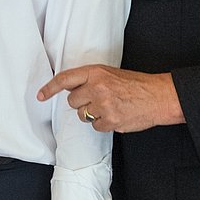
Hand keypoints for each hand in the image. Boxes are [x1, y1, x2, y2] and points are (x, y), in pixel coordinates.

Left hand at [37, 64, 182, 132]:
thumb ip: (90, 79)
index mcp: (96, 72)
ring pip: (83, 115)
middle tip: (98, 100)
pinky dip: (104, 124)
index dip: (50, 88)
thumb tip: (70, 89)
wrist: (159, 97)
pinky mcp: (110, 120)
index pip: (65, 79)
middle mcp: (97, 87)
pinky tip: (116, 116)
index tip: (40, 95)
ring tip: (110, 107)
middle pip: (72, 102)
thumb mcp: (110, 74)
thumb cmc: (136, 85)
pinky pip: (95, 126)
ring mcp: (103, 105)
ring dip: (93, 114)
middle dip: (82, 103)